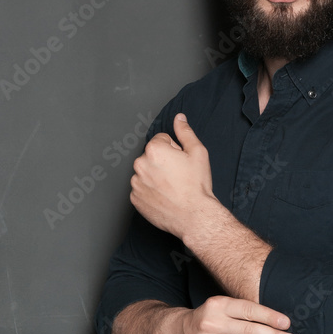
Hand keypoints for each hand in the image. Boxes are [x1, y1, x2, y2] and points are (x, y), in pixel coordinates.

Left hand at [130, 113, 213, 238]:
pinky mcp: (135, 199)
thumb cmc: (196, 186)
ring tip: (172, 188)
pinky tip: (164, 197)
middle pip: (151, 156)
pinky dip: (150, 192)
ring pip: (146, 173)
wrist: (194, 215)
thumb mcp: (198, 153)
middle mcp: (140, 164)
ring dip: (155, 177)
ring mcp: (136, 183)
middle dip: (163, 162)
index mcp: (154, 149)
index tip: (181, 162)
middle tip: (178, 176)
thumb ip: (185, 132)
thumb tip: (179, 118)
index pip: (162, 140)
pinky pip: (141, 189)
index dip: (174, 150)